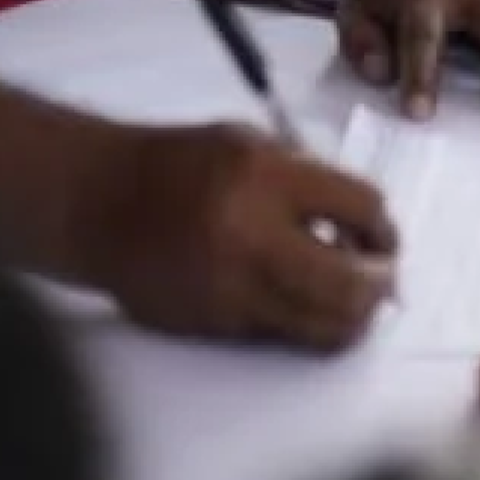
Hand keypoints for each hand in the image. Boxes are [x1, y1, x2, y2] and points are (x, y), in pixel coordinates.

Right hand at [73, 122, 398, 352]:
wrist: (97, 202)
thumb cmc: (178, 164)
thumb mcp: (251, 143)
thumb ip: (309, 180)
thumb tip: (364, 228)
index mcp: (265, 177)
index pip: (359, 208)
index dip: (382, 227)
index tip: (381, 236)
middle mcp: (250, 237)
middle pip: (349, 285)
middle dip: (379, 285)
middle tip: (382, 280)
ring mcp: (229, 289)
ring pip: (321, 327)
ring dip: (351, 317)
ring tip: (352, 300)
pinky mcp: (211, 325)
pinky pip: (279, 336)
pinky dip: (301, 323)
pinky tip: (297, 301)